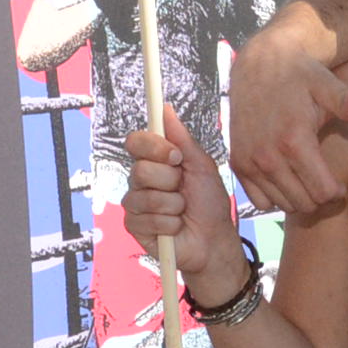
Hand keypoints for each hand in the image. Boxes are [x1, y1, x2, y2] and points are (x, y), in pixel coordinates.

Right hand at [118, 111, 247, 292]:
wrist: (214, 239)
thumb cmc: (209, 202)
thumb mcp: (202, 167)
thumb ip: (183, 139)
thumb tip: (166, 108)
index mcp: (155, 160)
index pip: (136, 142)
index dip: (153, 147)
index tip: (176, 157)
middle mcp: (140, 179)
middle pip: (140, 170)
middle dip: (171, 182)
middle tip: (184, 190)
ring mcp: (135, 202)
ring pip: (146, 196)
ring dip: (174, 206)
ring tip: (182, 211)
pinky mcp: (134, 226)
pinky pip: (147, 219)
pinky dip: (169, 224)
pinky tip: (176, 226)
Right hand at [225, 2, 347, 217]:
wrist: (259, 65)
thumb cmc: (300, 76)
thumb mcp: (326, 84)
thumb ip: (345, 100)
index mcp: (293, 141)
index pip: (321, 193)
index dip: (336, 193)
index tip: (340, 184)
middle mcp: (268, 156)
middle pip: (305, 203)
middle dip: (319, 197)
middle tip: (325, 182)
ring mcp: (249, 162)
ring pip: (283, 205)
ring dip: (298, 197)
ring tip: (307, 179)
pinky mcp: (238, 163)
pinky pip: (260, 201)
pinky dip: (274, 196)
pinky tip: (285, 179)